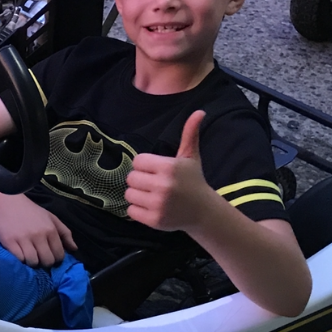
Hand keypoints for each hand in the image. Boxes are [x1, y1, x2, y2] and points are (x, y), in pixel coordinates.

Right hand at [0, 193, 76, 267]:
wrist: (7, 202)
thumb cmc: (31, 211)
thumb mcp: (52, 218)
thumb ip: (65, 233)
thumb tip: (74, 249)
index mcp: (50, 230)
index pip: (59, 255)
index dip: (56, 259)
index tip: (50, 256)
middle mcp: (38, 235)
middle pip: (47, 261)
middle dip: (45, 262)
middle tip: (39, 257)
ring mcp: (23, 239)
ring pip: (33, 262)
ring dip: (32, 262)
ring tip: (29, 256)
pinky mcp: (9, 242)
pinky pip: (19, 259)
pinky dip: (20, 259)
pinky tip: (19, 253)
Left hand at [124, 111, 221, 232]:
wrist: (203, 211)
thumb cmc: (193, 180)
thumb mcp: (191, 156)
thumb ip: (189, 134)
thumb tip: (199, 111)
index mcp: (169, 167)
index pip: (137, 161)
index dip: (145, 166)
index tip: (157, 171)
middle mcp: (163, 185)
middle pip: (131, 178)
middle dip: (140, 180)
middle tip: (154, 184)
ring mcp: (158, 204)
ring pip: (128, 194)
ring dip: (137, 195)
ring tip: (153, 195)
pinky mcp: (154, 220)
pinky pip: (130, 211)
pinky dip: (138, 210)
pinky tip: (152, 207)